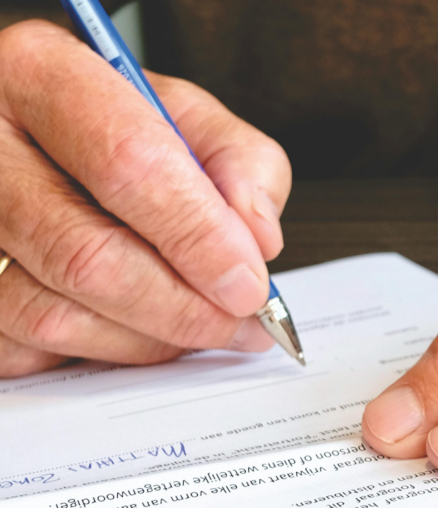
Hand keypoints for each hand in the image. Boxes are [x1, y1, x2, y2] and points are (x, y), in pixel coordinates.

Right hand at [0, 21, 290, 376]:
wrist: (35, 139)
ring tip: (200, 326)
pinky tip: (135, 326)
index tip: (249, 283)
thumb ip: (242, 165)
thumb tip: (258, 241)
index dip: (199, 235)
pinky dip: (97, 352)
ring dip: (147, 340)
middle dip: (182, 307)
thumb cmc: (115, 127)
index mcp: (41, 73)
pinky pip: (27, 349)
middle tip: (240, 323)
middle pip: (85, 255)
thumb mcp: (188, 116)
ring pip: (52, 315)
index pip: (127, 163)